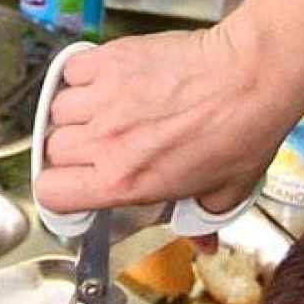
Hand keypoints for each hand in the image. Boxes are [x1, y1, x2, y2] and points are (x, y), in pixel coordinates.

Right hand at [35, 23, 300, 215]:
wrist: (252, 77)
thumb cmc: (242, 132)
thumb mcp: (224, 194)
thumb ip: (202, 221)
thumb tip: (203, 243)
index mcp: (124, 182)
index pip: (51, 193)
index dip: (58, 190)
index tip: (71, 184)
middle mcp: (105, 141)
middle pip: (53, 149)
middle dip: (71, 151)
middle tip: (101, 146)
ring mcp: (105, 98)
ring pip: (58, 109)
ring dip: (76, 113)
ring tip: (105, 111)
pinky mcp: (112, 60)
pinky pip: (72, 71)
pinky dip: (82, 76)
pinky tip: (105, 82)